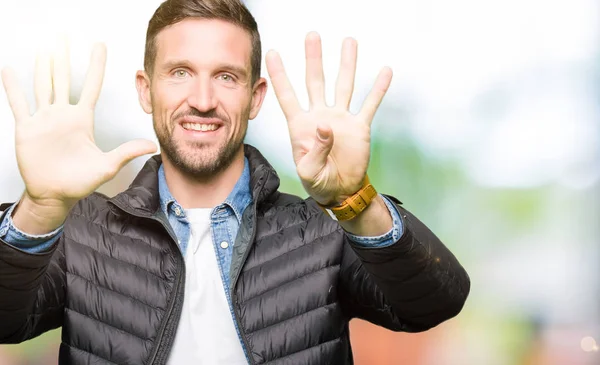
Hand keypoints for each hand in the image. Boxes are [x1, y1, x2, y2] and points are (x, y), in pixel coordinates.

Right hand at [1, 40, 156, 212]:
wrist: (55, 195)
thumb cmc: (80, 182)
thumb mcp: (107, 165)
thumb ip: (127, 152)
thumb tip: (152, 145)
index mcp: (83, 120)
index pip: (91, 86)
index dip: (95, 66)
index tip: (99, 47)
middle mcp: (63, 115)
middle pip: (63, 79)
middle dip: (64, 58)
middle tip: (64, 37)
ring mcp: (44, 120)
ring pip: (43, 86)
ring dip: (43, 68)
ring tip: (46, 50)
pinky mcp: (27, 129)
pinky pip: (18, 104)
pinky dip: (12, 87)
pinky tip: (9, 71)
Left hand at [266, 32, 391, 205]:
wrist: (341, 191)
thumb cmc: (318, 182)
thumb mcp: (309, 172)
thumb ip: (315, 150)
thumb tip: (326, 126)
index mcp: (300, 125)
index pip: (287, 96)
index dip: (280, 76)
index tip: (273, 53)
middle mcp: (319, 116)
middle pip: (315, 81)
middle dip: (313, 58)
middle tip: (312, 35)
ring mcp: (340, 118)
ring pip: (343, 85)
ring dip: (346, 64)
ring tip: (349, 41)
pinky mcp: (359, 126)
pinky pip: (370, 104)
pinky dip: (378, 88)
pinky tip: (385, 72)